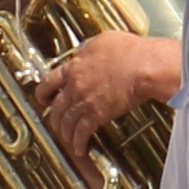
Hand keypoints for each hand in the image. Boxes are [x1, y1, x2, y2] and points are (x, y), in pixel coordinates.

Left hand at [34, 29, 184, 161]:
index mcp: (74, 67)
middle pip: (56, 106)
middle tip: (54, 121)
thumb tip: (84, 52)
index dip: (43, 92)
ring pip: (66, 121)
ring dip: (65, 132)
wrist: (145, 66)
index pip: (49, 81)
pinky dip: (79, 142)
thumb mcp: (103, 40)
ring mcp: (85, 101)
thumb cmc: (131, 51)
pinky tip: (80, 148)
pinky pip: (82, 132)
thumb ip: (88, 48)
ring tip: (66, 138)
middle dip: (53, 116)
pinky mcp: (97, 115)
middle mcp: (75, 85)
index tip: (43, 98)